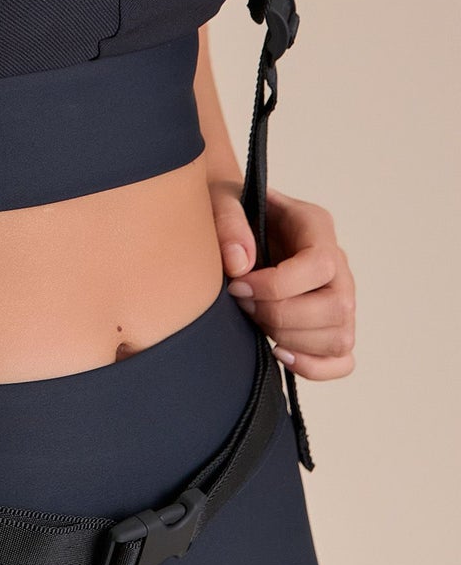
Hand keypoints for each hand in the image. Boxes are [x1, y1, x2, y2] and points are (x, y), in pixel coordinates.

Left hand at [212, 180, 355, 379]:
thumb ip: (228, 220)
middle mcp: (338, 264)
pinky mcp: (333, 327)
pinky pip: (342, 360)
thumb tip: (240, 264)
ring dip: (291, 339)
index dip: (277, 285)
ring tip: (255, 320)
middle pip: (336, 307)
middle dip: (280, 315)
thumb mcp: (221, 198)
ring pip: (339, 337)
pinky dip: (312, 366)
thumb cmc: (234, 211)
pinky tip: (277, 351)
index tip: (238, 287)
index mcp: (317, 226)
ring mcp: (341, 298)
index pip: (319, 264)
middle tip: (243, 305)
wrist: (237, 225)